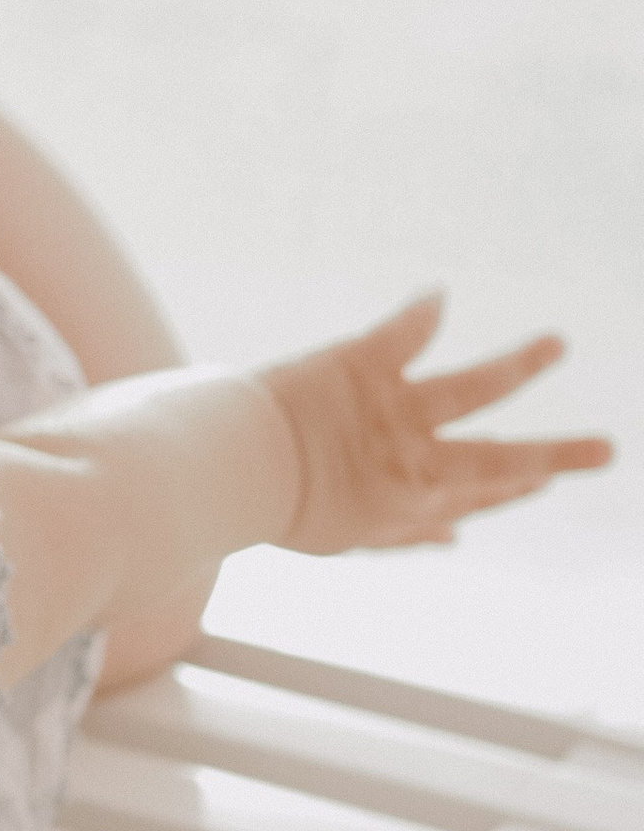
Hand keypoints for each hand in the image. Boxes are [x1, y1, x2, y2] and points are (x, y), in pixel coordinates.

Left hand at [258, 295, 613, 555]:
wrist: (225, 473)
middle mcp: (413, 463)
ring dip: (518, 367)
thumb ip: (404, 533)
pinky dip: (421, 312)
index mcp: (406, 503)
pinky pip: (401, 332)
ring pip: (472, 388)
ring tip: (556, 344)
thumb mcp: (343, 538)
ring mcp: (393, 413)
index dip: (512, 490)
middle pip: (497, 461)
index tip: (543, 479)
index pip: (474, 498)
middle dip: (555, 456)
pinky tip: (440, 293)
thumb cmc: (268, 508)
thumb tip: (459, 536)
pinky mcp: (362, 367)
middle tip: (606, 451)